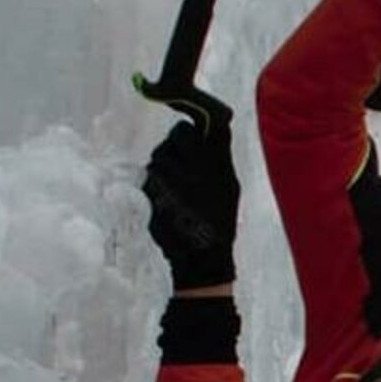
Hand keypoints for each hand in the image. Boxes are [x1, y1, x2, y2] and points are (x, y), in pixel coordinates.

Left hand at [142, 120, 238, 290]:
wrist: (200, 258)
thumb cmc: (219, 221)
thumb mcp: (230, 187)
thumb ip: (220, 156)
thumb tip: (214, 124)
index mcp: (217, 166)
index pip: (203, 126)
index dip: (195, 124)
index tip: (193, 130)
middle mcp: (195, 170)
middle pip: (178, 136)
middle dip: (176, 142)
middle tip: (181, 157)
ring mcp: (171, 182)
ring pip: (160, 155)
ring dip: (164, 162)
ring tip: (174, 181)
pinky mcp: (152, 194)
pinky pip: (150, 175)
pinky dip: (154, 181)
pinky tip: (165, 196)